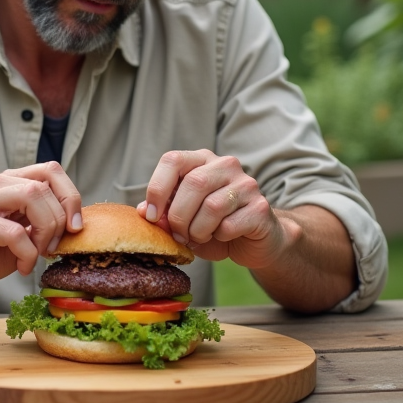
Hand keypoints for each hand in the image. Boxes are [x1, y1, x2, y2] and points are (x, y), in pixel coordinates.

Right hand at [0, 162, 82, 289]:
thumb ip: (38, 223)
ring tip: (38, 254)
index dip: (71, 196)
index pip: (51, 170)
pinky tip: (23, 267)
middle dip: (60, 220)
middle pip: (46, 184)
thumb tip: (74, 227)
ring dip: (46, 232)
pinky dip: (28, 254)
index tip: (75, 227)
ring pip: (33, 198)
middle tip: (53, 248)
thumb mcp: (15, 233)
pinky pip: (15, 233)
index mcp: (7, 182)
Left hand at [138, 149, 292, 270]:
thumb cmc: (215, 227)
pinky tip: (223, 237)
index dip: (157, 188)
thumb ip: (164, 212)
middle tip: (179, 235)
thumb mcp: (184, 219)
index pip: (172, 160)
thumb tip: (142, 210)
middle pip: (193, 183)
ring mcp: (246, 184)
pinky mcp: (261, 207)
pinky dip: (219, 237)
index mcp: (201, 160)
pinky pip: (230, 224)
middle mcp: (225, 165)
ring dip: (198, 230)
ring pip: (212, 206)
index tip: (150, 215)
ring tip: (200, 237)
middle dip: (178, 216)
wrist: (256, 242)